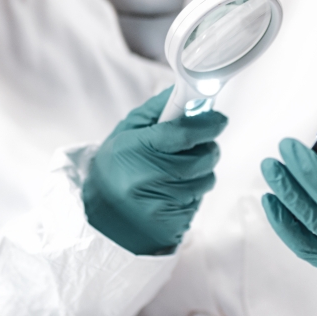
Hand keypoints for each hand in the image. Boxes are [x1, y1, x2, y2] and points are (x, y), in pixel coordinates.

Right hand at [83, 88, 227, 254]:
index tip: (218, 119)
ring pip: (206, 179)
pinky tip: (170, 193)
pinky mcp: (174, 223)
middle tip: (194, 146)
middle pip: (204, 157)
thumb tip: (186, 92)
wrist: (98, 214)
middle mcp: (150, 178)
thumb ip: (157, 110)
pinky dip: (191, 193)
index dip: (208, 124)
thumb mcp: (126, 132)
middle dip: (206, 147)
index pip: (185, 134)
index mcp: (137, 149)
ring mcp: (163, 204)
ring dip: (200, 172)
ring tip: (176, 172)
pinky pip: (199, 201)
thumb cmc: (113, 168)